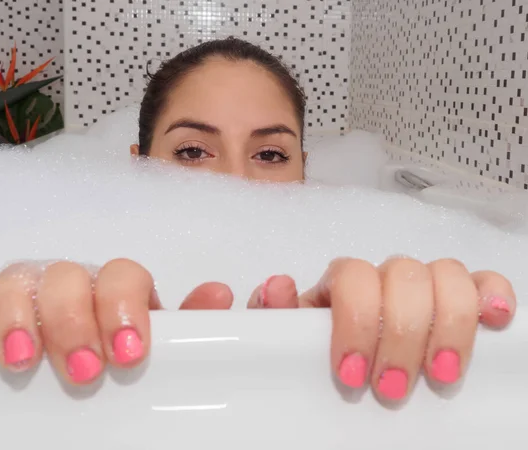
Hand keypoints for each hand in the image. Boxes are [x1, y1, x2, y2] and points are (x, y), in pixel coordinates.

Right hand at [0, 259, 232, 383]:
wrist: (93, 369)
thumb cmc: (126, 352)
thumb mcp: (161, 345)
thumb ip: (192, 324)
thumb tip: (219, 295)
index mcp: (121, 291)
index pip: (123, 276)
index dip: (124, 307)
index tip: (129, 353)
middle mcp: (78, 283)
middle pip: (69, 276)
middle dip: (74, 322)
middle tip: (85, 372)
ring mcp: (35, 292)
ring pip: (20, 278)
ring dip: (17, 314)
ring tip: (21, 360)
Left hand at [247, 257, 515, 400]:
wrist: (352, 359)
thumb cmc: (320, 346)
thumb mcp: (291, 336)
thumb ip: (275, 314)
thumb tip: (276, 286)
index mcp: (344, 281)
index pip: (353, 275)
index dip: (356, 320)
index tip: (350, 373)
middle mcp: (386, 276)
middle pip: (404, 276)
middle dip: (401, 335)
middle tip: (390, 389)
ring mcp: (424, 284)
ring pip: (446, 275)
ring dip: (448, 324)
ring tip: (441, 374)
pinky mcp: (460, 297)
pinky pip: (482, 281)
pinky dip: (492, 294)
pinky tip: (493, 321)